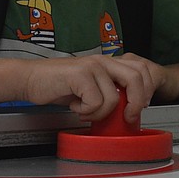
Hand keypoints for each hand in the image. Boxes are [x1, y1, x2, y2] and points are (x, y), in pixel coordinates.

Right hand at [20, 54, 156, 122]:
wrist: (31, 80)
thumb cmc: (59, 85)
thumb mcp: (91, 87)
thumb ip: (110, 90)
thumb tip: (131, 106)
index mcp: (109, 62)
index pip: (141, 68)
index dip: (147, 88)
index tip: (140, 106)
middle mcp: (103, 61)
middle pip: (137, 78)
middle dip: (136, 102)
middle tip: (127, 116)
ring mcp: (92, 66)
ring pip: (113, 98)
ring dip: (100, 113)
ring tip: (85, 110)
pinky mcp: (80, 75)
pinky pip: (95, 102)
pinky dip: (85, 111)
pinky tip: (74, 106)